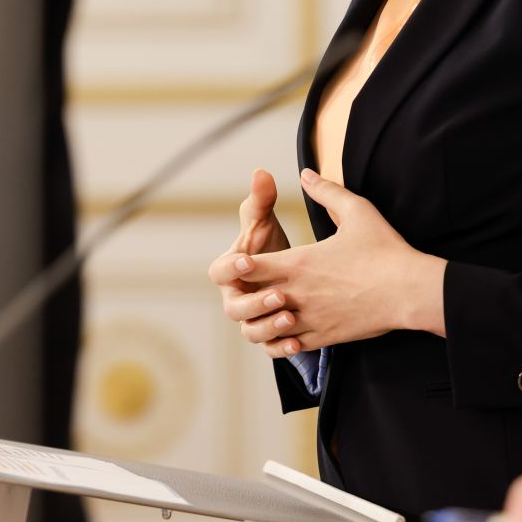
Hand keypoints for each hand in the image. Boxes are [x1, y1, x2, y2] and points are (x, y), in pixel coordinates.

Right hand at [209, 169, 292, 339]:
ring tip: (291, 317)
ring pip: (251, 332)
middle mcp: (236, 298)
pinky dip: (282, 348)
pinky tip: (299, 342)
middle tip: (280, 295)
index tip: (249, 260)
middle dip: (255, 303)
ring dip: (269, 327)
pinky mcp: (271, 338)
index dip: (232, 267)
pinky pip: (271, 349)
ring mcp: (253, 320)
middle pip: (234, 308)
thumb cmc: (278, 247)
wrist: (302, 279)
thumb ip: (262, 200)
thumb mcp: (268, 223)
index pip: (219, 271)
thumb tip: (261, 171)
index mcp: (230, 270)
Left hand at [211, 168, 444, 357]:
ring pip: (269, 328)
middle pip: (254, 301)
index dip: (239, 265)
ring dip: (265, 319)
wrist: (410, 292)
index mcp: (299, 264)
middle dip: (249, 294)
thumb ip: (327, 192)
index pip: (251, 268)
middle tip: (252, 287)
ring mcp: (311, 319)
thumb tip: (306, 174)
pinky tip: (290, 331)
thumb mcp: (356, 211)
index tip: (241, 261)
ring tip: (270, 310)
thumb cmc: (384, 250)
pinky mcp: (326, 337)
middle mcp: (298, 294)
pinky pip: (292, 346)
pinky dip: (285, 340)